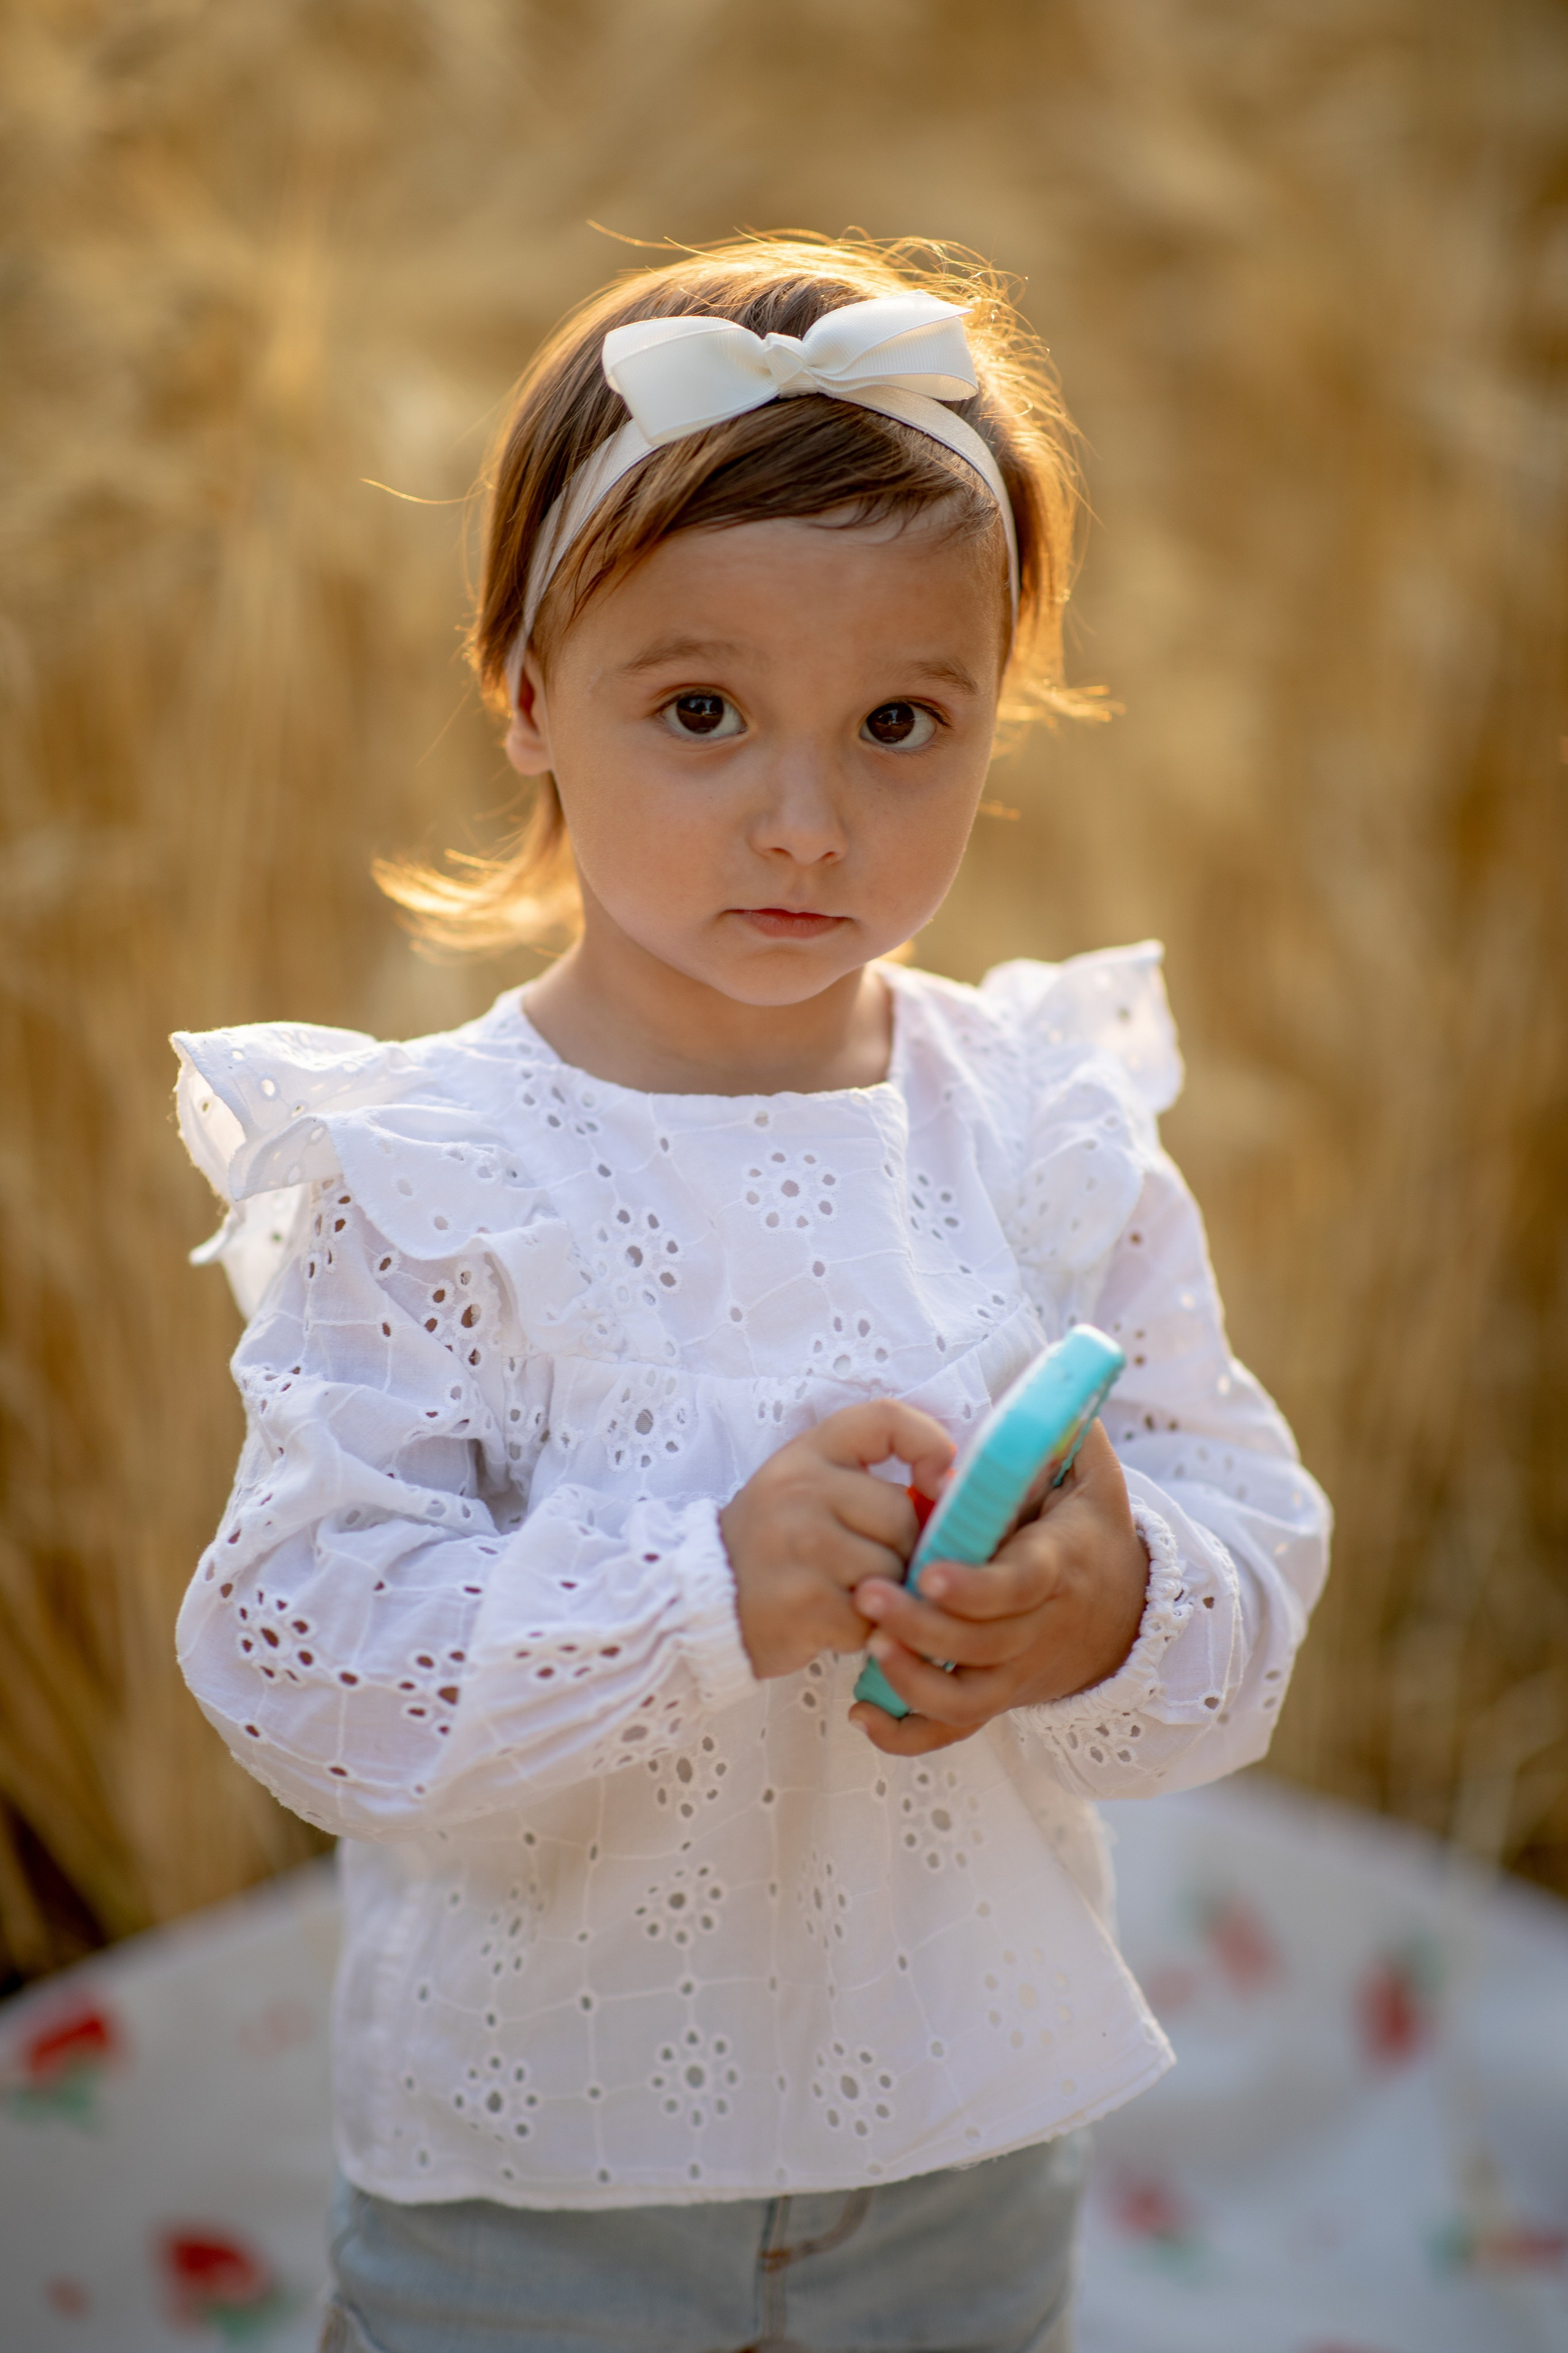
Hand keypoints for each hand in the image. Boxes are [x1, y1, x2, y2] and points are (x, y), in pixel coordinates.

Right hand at [720, 1402, 953, 1680]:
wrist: (702, 1603)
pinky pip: (871, 1618)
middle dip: (902, 1550)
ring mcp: (799, 1545)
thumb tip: (950, 1494)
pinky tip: (833, 1625)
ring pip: (893, 1569)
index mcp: (807, 1453)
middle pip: (901, 1515)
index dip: (927, 1443)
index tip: (934, 1482)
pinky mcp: (803, 1602)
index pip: (884, 1420)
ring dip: (884, 1596)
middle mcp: (799, 1489)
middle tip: (868, 1568)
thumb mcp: (809, 1490)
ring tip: (847, 1597)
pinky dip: (863, 1632)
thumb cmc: (774, 1547)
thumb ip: (868, 1483)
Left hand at [847, 1420, 1149, 1755]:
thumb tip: (1044, 1391)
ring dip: (910, 1680)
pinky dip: (907, 1733)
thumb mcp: (1093, 1479)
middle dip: (920, 1626)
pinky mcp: (996, 1698)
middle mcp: (1036, 1630)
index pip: (1018, 1586)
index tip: (927, 1570)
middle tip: (865, 1595)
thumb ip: (1065, 1435)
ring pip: (963, 1697)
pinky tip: (862, 1713)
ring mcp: (1015, 1672)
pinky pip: (952, 1730)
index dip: (974, 1586)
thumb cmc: (1090, 1533)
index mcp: (1056, 1569)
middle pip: (979, 1644)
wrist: (1122, 1615)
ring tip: (866, 1646)